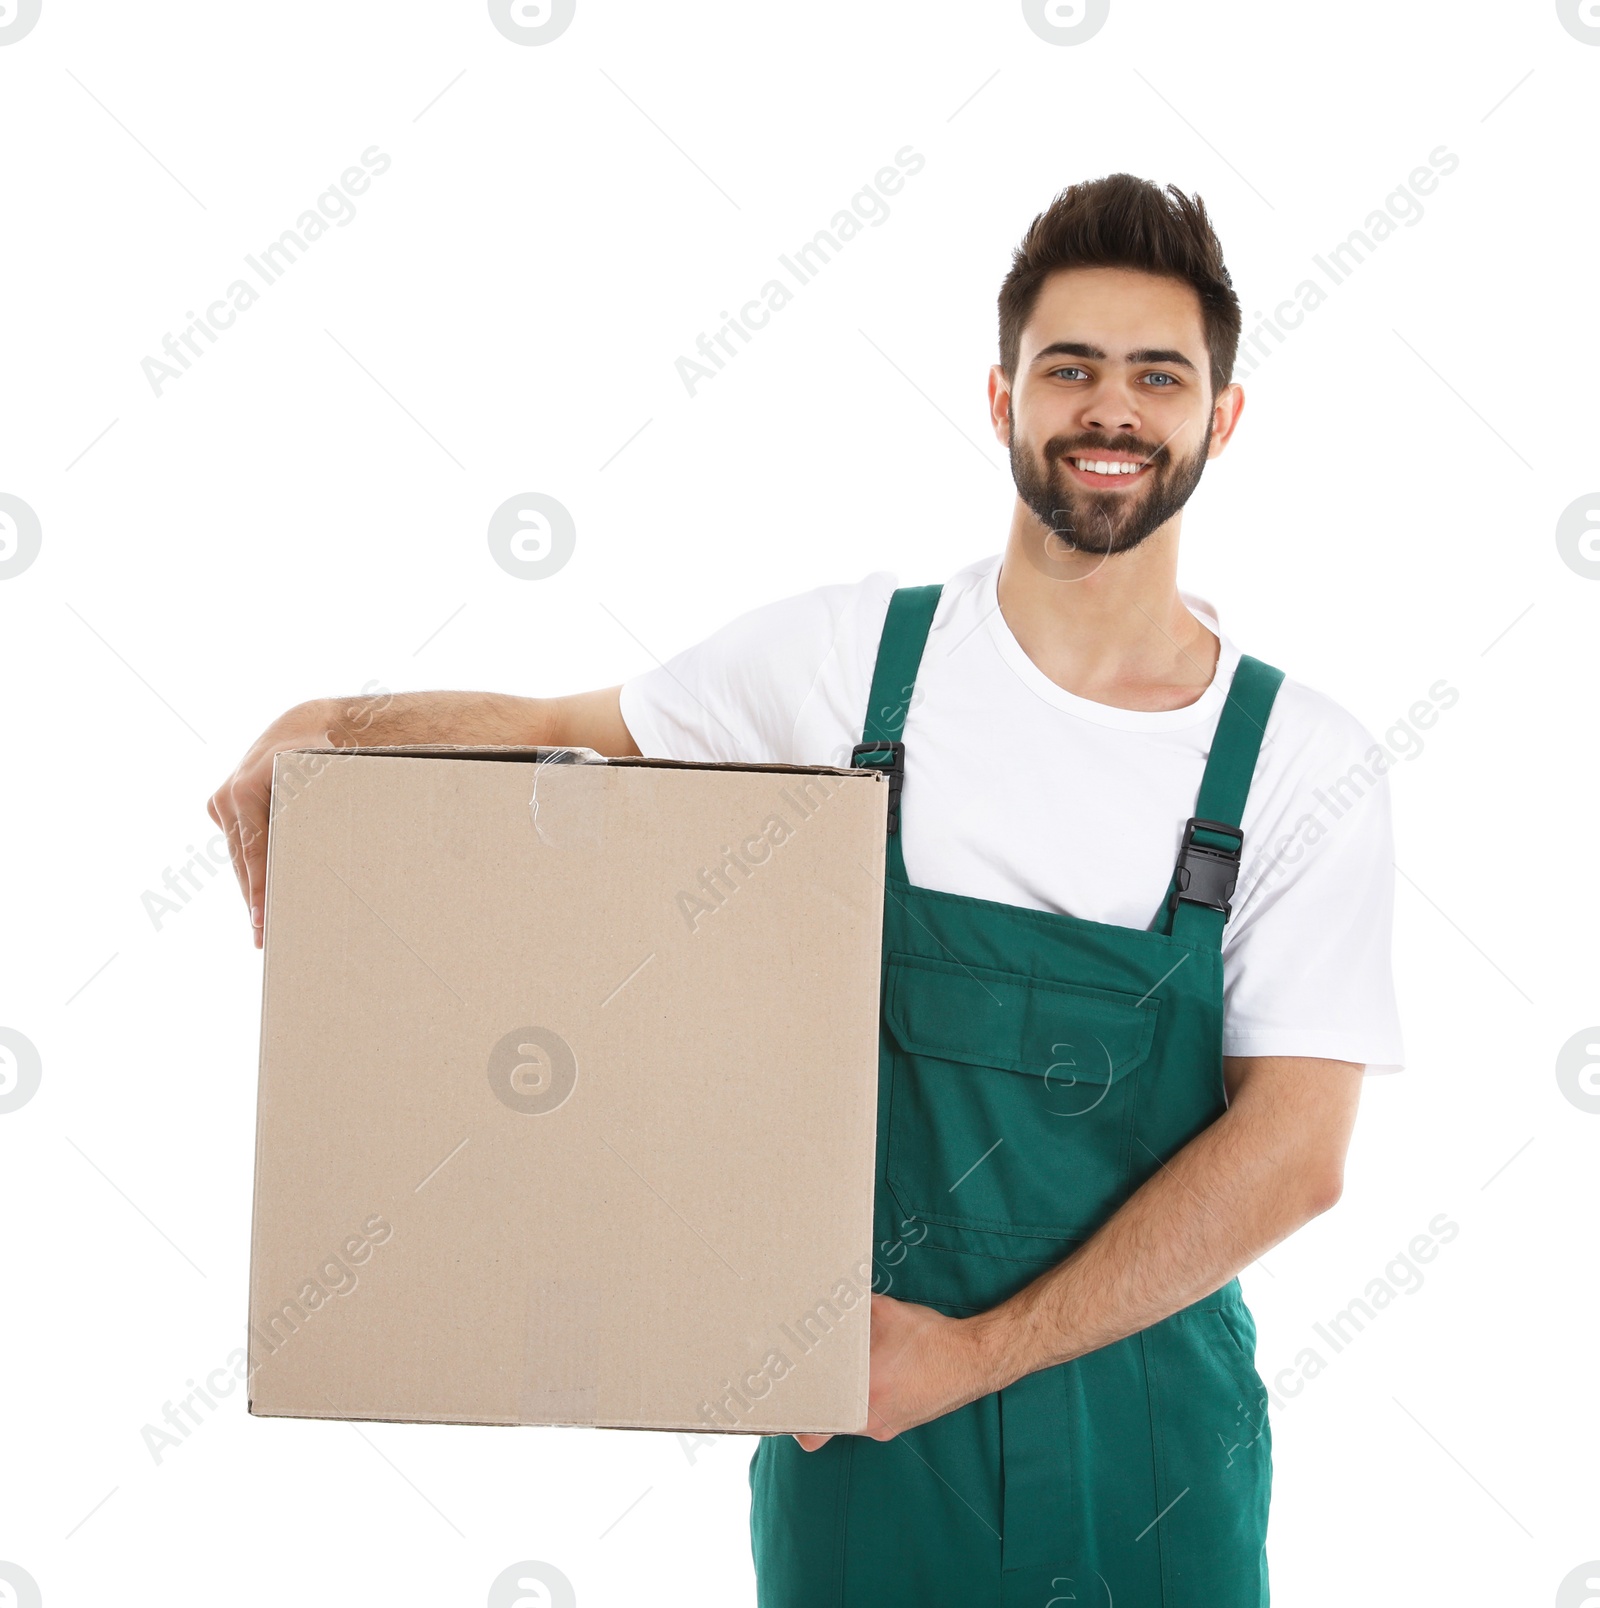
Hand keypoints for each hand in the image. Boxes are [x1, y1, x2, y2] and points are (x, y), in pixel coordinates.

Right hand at [206, 693, 387, 947]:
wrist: (308, 725)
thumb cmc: (328, 752)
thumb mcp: (334, 778)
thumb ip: (346, 804)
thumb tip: (377, 837)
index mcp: (249, 789)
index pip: (256, 853)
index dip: (260, 891)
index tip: (263, 921)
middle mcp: (230, 795)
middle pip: (245, 861)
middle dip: (255, 900)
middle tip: (265, 938)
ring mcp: (222, 801)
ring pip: (240, 857)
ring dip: (250, 890)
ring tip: (262, 927)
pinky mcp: (223, 805)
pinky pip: (240, 846)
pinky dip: (251, 870)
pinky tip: (261, 898)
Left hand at [793, 1293, 1002, 1451]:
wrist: (974, 1359)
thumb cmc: (930, 1338)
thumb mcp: (885, 1312)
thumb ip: (851, 1311)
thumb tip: (822, 1296)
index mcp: (864, 1396)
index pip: (812, 1432)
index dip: (793, 1423)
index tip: (779, 1405)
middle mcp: (871, 1420)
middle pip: (826, 1427)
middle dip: (812, 1407)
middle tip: (799, 1383)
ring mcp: (886, 1427)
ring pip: (848, 1421)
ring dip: (839, 1401)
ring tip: (835, 1373)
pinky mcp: (899, 1424)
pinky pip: (869, 1417)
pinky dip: (862, 1400)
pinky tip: (870, 1375)